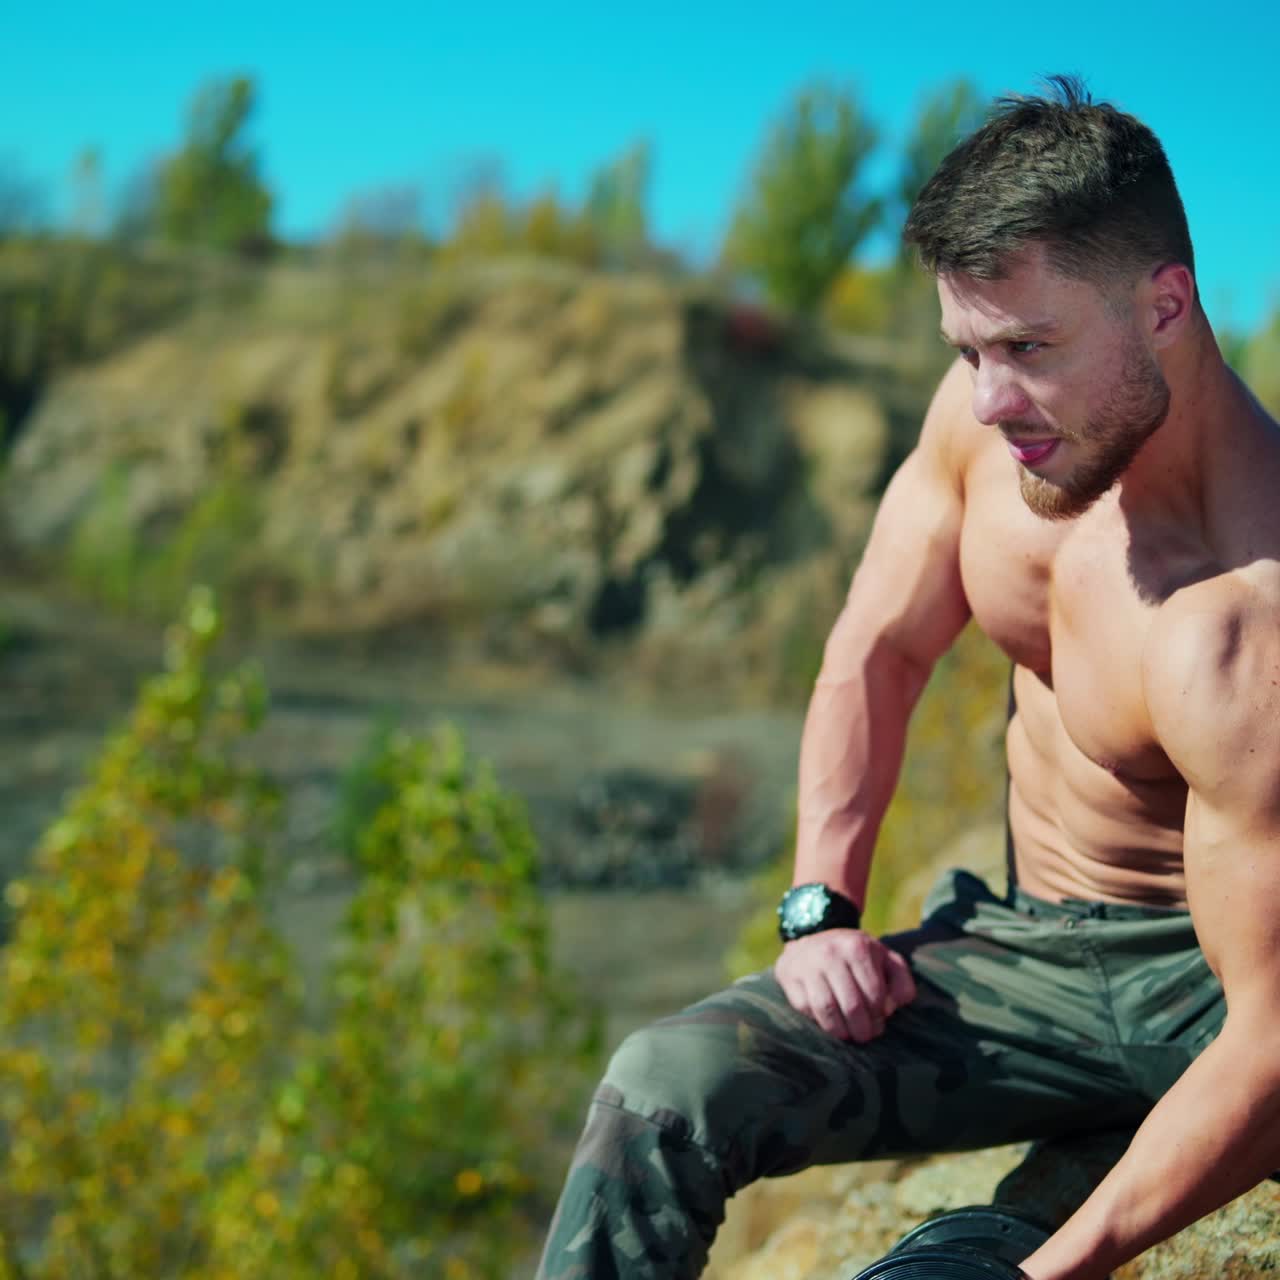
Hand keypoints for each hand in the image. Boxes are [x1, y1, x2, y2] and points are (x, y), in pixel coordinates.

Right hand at [775, 928, 915, 1041]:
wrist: (813, 934)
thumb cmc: (855, 955)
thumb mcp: (883, 957)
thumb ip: (900, 980)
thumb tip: (891, 1008)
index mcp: (857, 947)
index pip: (874, 993)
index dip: (879, 1016)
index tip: (879, 1024)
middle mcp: (830, 953)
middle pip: (851, 1005)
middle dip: (862, 1029)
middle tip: (865, 1036)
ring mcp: (807, 964)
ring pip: (826, 1010)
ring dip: (840, 1031)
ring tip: (848, 1035)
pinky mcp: (789, 975)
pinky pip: (805, 1008)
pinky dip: (818, 1021)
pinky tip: (829, 1022)